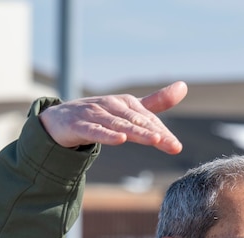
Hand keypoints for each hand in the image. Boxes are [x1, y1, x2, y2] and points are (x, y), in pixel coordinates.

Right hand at [39, 81, 186, 152]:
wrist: (60, 119)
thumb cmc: (99, 114)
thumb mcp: (128, 109)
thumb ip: (156, 103)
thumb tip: (184, 86)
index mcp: (126, 103)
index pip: (148, 119)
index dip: (163, 132)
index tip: (176, 146)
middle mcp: (112, 106)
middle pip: (137, 122)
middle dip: (156, 134)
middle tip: (173, 146)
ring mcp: (94, 114)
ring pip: (119, 126)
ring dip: (137, 133)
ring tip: (155, 140)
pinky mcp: (79, 125)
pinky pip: (94, 131)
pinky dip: (106, 135)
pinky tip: (120, 140)